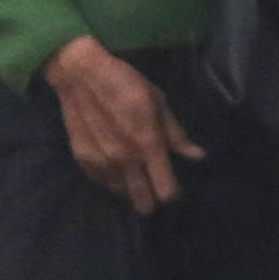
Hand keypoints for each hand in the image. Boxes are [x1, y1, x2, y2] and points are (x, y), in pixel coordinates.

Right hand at [44, 35, 202, 214]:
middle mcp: (126, 161)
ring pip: (123, 196)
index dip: (174, 193)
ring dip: (130, 188)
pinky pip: (103, 183)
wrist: (80, 75)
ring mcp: (102, 164)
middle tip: (152, 185)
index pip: (166, 191)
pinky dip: (111, 178)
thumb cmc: (125, 83)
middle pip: (144, 204)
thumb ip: (176, 134)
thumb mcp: (158, 102)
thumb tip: (198, 156)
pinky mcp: (83, 161)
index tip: (173, 185)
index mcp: (148, 145)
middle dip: (152, 199)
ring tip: (132, 171)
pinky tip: (114, 162)